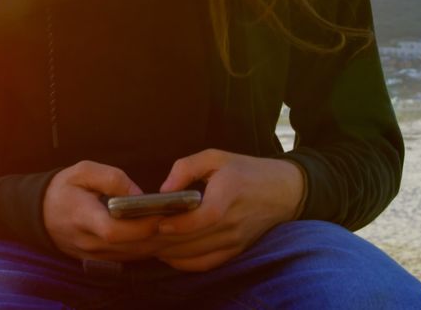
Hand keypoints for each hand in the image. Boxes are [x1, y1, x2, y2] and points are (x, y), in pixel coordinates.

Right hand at [42, 160, 166, 261]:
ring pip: (133, 254)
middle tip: (181, 218)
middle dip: (158, 234)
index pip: (113, 230)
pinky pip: (130, 257)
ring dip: (157, 242)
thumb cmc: (64, 188)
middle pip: (130, 245)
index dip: (139, 225)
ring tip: (178, 225)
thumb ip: (111, 178)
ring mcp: (95, 255)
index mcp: (82, 216)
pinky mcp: (101, 260)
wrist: (41, 213)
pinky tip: (163, 234)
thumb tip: (138, 194)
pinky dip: (148, 247)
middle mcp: (89, 241)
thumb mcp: (82, 171)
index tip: (161, 213)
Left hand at [153, 149, 304, 271]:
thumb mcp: (215, 157)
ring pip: (196, 254)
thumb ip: (186, 168)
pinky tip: (166, 254)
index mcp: (230, 193)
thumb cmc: (244, 170)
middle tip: (138, 235)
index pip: (206, 216)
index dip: (181, 224)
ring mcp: (236, 239)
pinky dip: (183, 262)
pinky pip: (205, 263)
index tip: (158, 223)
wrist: (283, 191)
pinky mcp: (235, 250)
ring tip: (146, 243)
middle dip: (163, 240)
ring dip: (169, 252)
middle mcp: (234, 221)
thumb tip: (163, 190)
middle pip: (195, 239)